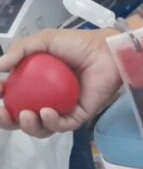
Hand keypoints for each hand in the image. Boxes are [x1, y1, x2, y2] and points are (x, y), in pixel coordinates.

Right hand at [0, 28, 121, 137]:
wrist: (107, 49)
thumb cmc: (78, 44)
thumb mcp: (45, 40)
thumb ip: (21, 49)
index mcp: (35, 84)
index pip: (12, 97)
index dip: (1, 98)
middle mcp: (46, 99)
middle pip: (21, 118)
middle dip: (7, 121)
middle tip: (2, 112)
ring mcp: (62, 109)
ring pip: (40, 127)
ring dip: (28, 126)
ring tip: (26, 114)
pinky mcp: (79, 116)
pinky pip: (62, 126)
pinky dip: (51, 122)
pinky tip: (46, 112)